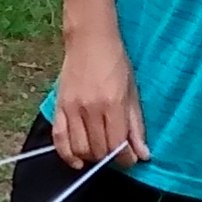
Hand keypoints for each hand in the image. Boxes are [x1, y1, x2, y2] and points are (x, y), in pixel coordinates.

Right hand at [53, 24, 144, 166]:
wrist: (90, 40)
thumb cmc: (116, 63)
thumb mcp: (133, 92)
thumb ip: (136, 125)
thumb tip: (143, 155)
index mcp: (113, 104)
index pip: (118, 144)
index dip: (126, 159)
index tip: (130, 159)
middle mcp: (91, 109)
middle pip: (99, 149)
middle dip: (111, 158)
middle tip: (117, 154)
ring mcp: (72, 108)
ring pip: (80, 148)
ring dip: (92, 157)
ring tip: (100, 153)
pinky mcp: (59, 107)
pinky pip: (59, 139)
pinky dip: (67, 155)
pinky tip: (77, 161)